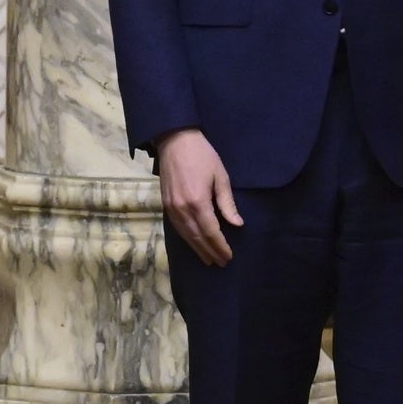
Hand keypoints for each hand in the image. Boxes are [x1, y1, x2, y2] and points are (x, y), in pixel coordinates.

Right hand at [157, 128, 241, 265]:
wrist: (174, 141)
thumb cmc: (202, 155)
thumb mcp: (220, 177)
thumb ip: (227, 203)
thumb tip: (237, 224)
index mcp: (198, 202)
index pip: (211, 232)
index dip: (220, 246)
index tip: (229, 256)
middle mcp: (182, 208)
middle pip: (197, 237)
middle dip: (210, 251)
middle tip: (221, 262)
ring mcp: (171, 207)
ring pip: (185, 235)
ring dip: (197, 249)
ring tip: (208, 259)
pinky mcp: (165, 204)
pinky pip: (176, 227)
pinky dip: (186, 238)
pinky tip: (193, 243)